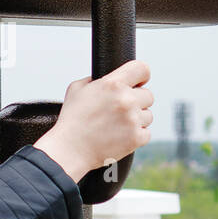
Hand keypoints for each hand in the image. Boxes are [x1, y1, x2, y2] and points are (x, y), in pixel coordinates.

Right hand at [33, 60, 153, 182]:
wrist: (69, 149)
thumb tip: (108, 78)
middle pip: (148, 95)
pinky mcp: (136, 138)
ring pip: (148, 115)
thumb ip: (95, 79)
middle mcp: (126, 100)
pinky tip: (120, 136)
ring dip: (137, 120)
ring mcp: (132, 120)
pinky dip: (136, 136)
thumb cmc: (71, 120)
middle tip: (120, 110)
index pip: (142, 69)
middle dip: (137, 101)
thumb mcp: (77, 89)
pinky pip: (146, 133)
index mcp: (112, 84)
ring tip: (117, 125)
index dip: (141, 76)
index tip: (138, 83)